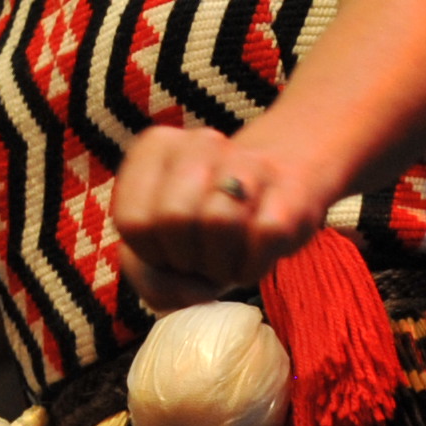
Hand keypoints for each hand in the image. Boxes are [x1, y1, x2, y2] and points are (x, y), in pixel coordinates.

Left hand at [111, 123, 323, 311]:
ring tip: (226, 258)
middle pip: (174, 217)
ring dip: (221, 264)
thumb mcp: (163, 251)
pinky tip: (254, 257)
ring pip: (219, 221)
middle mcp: (201, 143)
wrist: (278, 192)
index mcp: (158, 148)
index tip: (169, 251)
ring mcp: (250, 162)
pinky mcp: (292, 188)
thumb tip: (177, 281)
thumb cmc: (207, 231)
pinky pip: (263, 235)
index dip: (151, 254)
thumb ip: (147, 276)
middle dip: (186, 258)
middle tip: (200, 259)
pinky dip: (253, 265)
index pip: (133, 219)